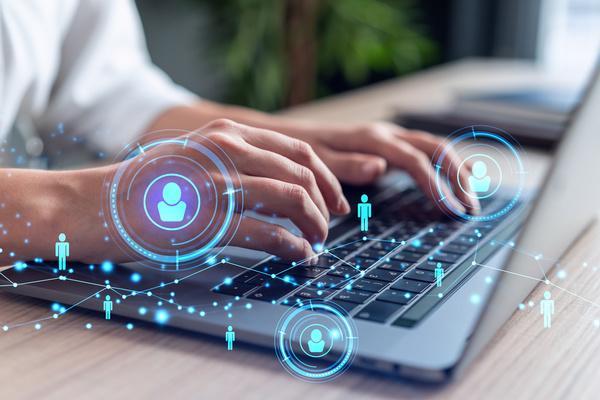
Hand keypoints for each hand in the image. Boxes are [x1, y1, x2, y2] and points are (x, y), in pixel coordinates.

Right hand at [109, 119, 348, 262]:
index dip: (326, 176)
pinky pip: (271, 234)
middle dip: (327, 202)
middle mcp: (227, 151)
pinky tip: (300, 255)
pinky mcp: (209, 222)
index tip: (336, 198)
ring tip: (318, 242)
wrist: (95, 204)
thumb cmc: (145, 185)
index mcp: (227, 133)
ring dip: (315, 225)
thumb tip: (280, 186)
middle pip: (303, 174)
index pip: (298, 149)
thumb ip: (236, 161)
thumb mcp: (195, 155)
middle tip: (332, 223)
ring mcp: (219, 185)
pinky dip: (295, 246)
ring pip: (294, 200)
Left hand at [285, 121, 478, 213]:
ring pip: (436, 147)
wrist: (290, 136)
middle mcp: (387, 134)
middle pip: (436, 148)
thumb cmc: (302, 152)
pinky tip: (462, 175)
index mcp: (372, 139)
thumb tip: (379, 167)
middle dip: (458, 177)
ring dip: (458, 170)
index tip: (451, 209)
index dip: (436, 184)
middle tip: (471, 208)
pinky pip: (426, 151)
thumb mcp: (318, 160)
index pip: (414, 160)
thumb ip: (347, 165)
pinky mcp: (389, 145)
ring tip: (472, 198)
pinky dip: (447, 163)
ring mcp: (390, 138)